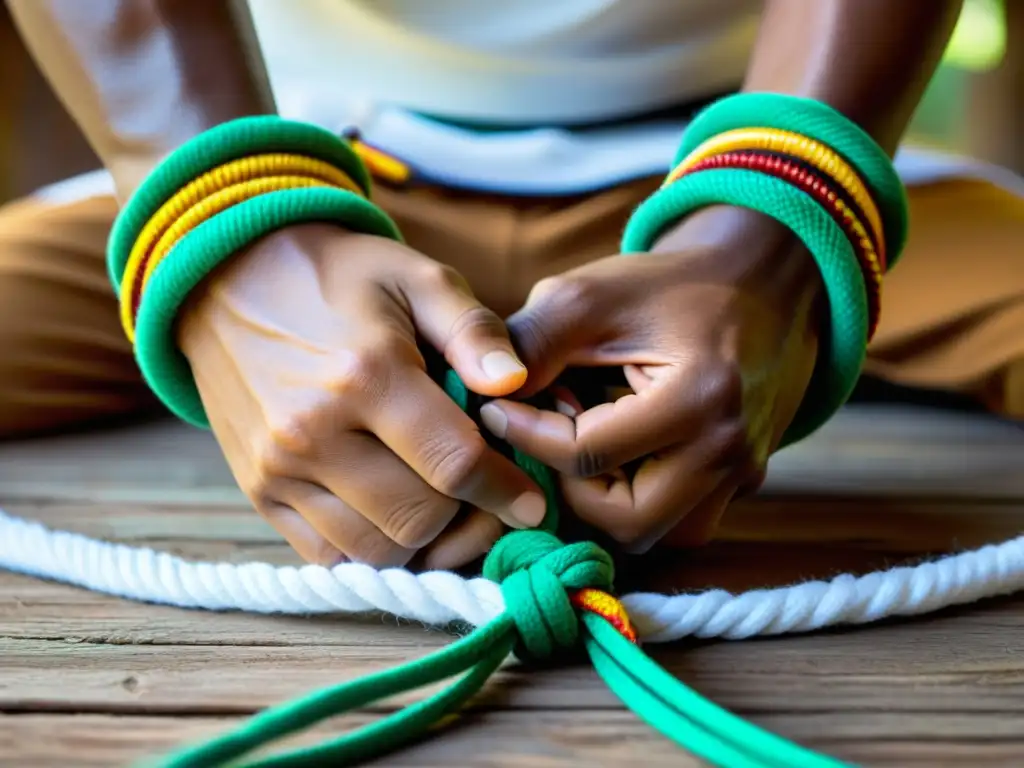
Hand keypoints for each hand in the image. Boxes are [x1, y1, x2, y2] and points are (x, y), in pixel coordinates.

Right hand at [177, 224, 545, 568]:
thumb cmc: (339, 278)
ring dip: (424, 542)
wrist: (230, 282)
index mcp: (365, 374)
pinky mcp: (258, 492)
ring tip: (447, 509)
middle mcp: (315, 432)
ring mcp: (279, 469)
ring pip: (377, 551)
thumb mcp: (416, 276)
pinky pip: (328, 557)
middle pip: (419, 519)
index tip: (531, 501)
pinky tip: (397, 516)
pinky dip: (373, 551)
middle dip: (470, 518)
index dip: (506, 491)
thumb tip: (516, 384)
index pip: (455, 463)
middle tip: (490, 500)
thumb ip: (473, 330)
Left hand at [480, 207, 824, 552]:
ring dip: (607, 506)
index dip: (528, 436)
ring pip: (658, 536)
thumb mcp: (590, 295)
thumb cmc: (666, 284)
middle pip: (628, 522)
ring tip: (583, 446)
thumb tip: (485, 397)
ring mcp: (745, 473)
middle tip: (550, 436)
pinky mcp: (746, 480)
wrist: (756, 279)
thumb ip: (531, 344)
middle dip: (571, 489)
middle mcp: (731, 451)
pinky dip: (639, 502)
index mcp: (700, 399)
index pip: (589, 456)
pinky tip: (617, 456)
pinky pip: (681, 521)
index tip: (496, 409)